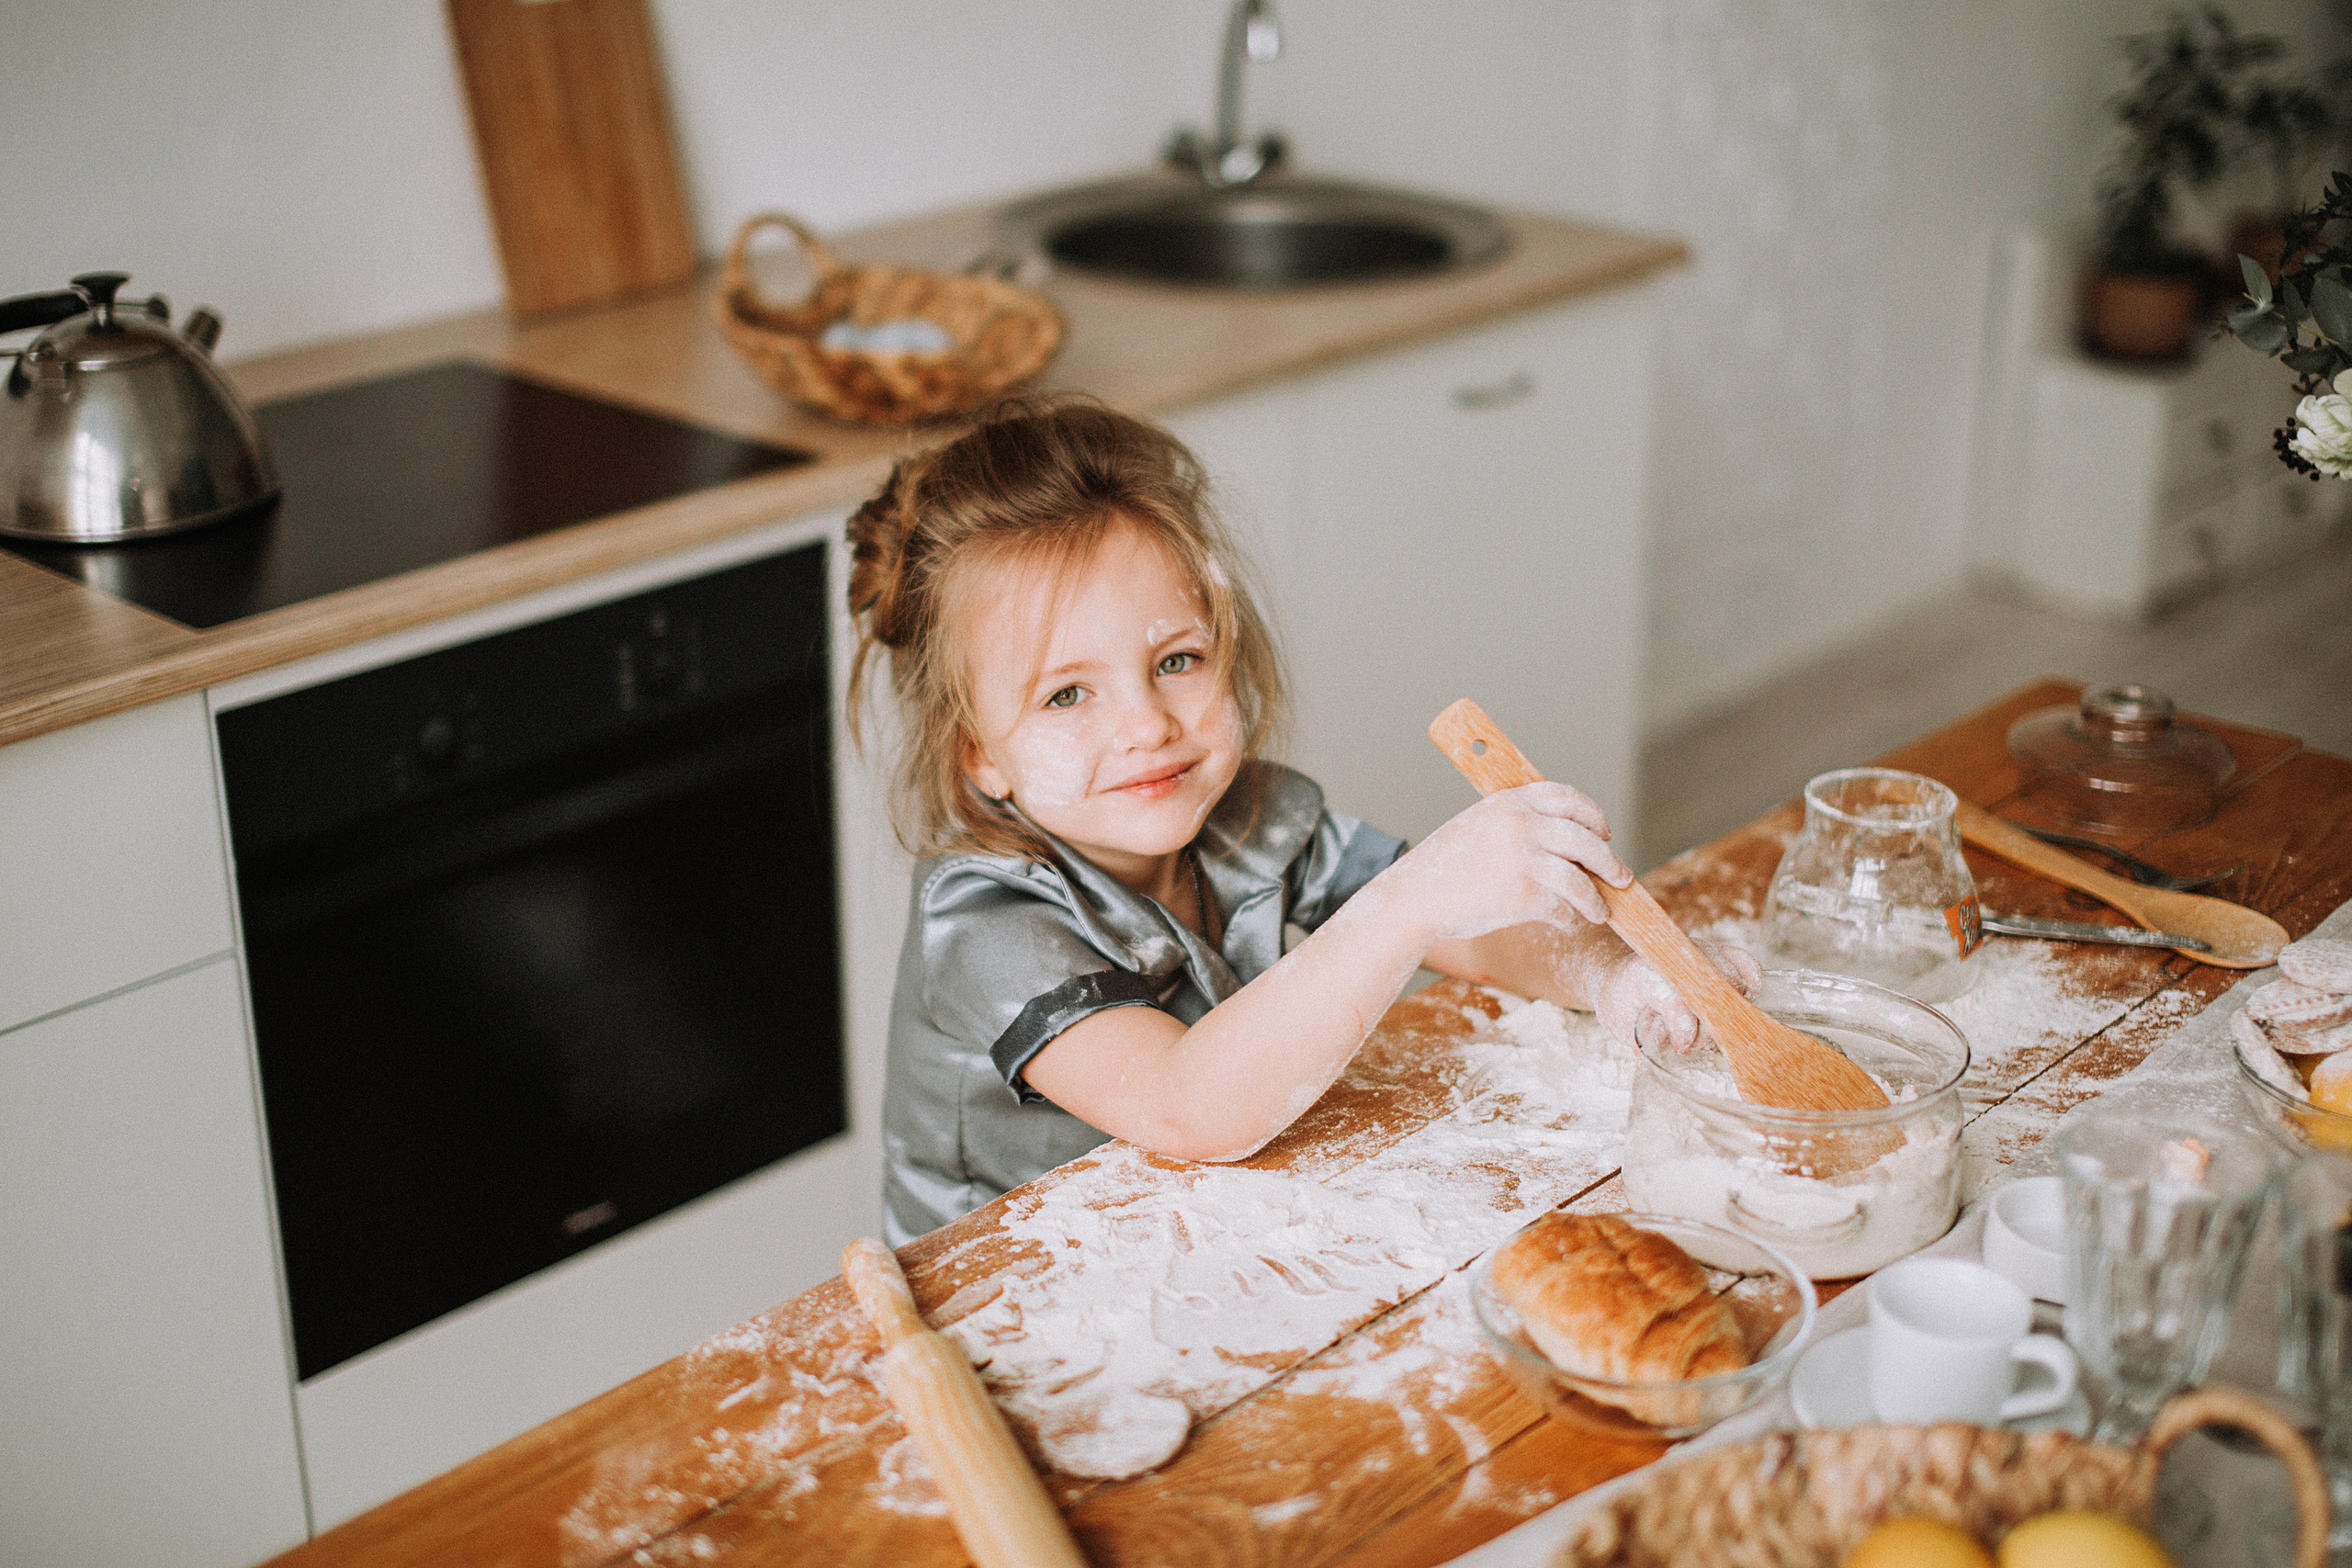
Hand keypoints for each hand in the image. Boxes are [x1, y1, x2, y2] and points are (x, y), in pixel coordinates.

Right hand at [1374, 782, 1631, 942]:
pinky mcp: (1523, 895)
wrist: (1415, 897)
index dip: (1592, 815)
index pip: (1567, 798)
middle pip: (1585, 839)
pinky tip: (1567, 923)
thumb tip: (1571, 844)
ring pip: (1580, 880)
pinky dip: (1570, 919)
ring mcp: (1524, 860)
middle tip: (1621, 877)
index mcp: (1510, 802)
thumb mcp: (1480, 825)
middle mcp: (1521, 825)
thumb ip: (1519, 824)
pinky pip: (1562, 908)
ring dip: (1596, 899)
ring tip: (1600, 910)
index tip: (1604, 833)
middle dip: (1609, 862)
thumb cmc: (1446, 866)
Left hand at [1595, 938, 1762, 1052]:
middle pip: (1712, 994)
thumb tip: (1645, 1053)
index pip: (1676, 1002)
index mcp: (1645, 973)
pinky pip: (1745, 964)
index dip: (1683, 1032)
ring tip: (1707, 1027)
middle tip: (1693, 1043)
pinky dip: (1750, 983)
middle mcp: (1676, 957)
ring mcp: (1699, 951)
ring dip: (1727, 1012)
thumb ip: (1635, 1038)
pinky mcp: (1717, 952)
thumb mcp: (1619, 1023)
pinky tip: (1738, 1003)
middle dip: (1707, 1029)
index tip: (1679, 1047)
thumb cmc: (1622, 1001)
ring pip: (1733, 981)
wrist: (1621, 975)